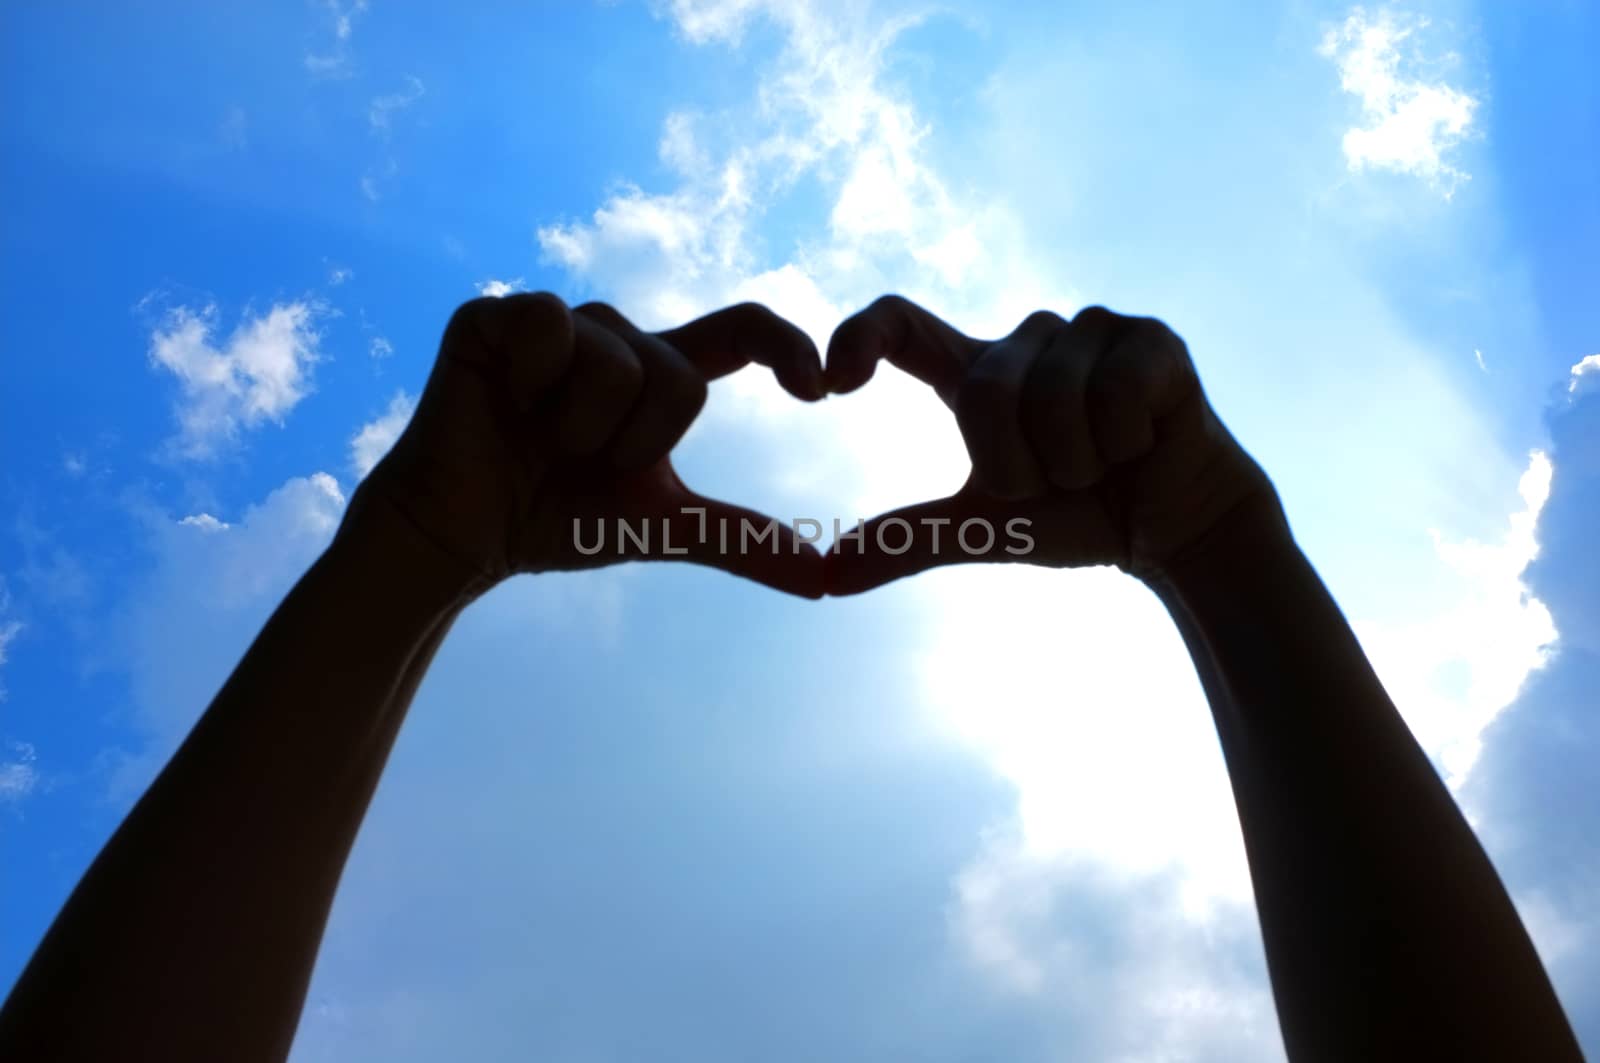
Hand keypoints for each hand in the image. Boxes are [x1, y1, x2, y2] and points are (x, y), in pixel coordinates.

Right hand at [347, 292, 828, 598]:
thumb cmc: (555, 522)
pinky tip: (502, 402)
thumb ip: (738, 540)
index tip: (818, 391)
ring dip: (583, 428)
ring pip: (619, 361)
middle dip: (639, 446)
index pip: (744, 331)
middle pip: (682, 376)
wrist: (461, 537)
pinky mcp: (495, 316)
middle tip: (583, 461)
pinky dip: (533, 384)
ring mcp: (556, 321)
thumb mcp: (658, 526)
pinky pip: (551, 328)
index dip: (787, 346)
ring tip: (537, 437)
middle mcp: (614, 336)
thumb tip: (824, 582)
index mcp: (658, 371)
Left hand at [820, 296, 1283, 593]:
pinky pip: (1114, 392)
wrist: (1176, 533)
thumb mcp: (983, 528)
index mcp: (978, 370)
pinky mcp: (1151, 339)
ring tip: (1102, 464)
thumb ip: (906, 542)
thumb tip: (824, 577)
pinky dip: (1124, 444)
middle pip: (985, 391)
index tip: (832, 384)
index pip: (900, 323)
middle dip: (1018, 467)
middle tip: (1056, 482)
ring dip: (1075, 461)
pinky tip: (1143, 445)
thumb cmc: (1076, 519)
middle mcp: (1028, 337)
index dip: (860, 336)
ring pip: (1052, 395)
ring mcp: (1092, 330)